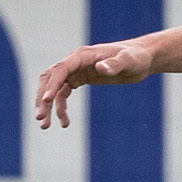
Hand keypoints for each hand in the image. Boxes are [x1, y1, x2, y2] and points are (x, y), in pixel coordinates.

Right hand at [34, 35, 157, 129]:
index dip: (52, 84)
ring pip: (54, 89)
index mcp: (83, 55)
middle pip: (50, 79)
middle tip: (40, 119)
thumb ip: (115, 64)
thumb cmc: (135, 57)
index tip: (46, 100)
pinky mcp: (80, 79)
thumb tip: (101, 68)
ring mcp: (76, 71)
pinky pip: (63, 94)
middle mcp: (75, 62)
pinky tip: (64, 123)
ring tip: (46, 126)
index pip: (61, 69)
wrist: (141, 59)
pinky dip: (60, 108)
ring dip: (47, 106)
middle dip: (42, 98)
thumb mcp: (128, 61)